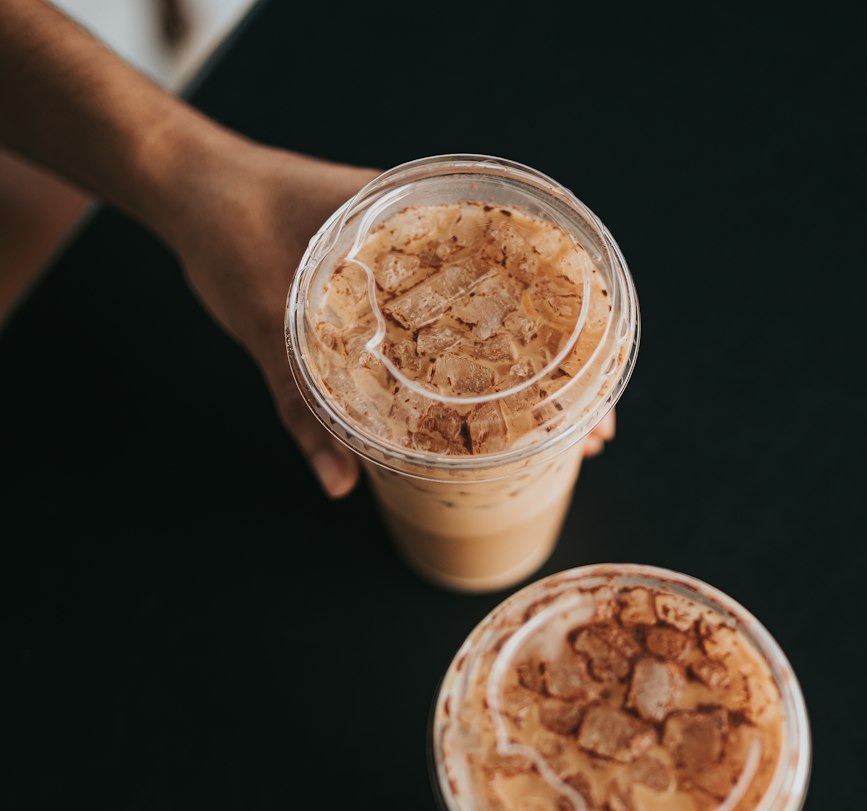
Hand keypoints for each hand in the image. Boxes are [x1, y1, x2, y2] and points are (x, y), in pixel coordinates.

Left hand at [163, 136, 615, 496]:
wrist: (191, 192)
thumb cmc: (232, 234)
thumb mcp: (268, 322)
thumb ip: (301, 407)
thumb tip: (339, 487)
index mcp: (419, 235)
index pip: (525, 287)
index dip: (570, 344)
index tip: (601, 392)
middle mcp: (427, 254)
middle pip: (522, 320)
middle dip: (560, 376)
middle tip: (595, 431)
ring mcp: (412, 276)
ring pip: (491, 331)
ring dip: (525, 380)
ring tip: (564, 432)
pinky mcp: (385, 296)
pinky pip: (446, 337)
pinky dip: (472, 372)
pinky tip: (490, 416)